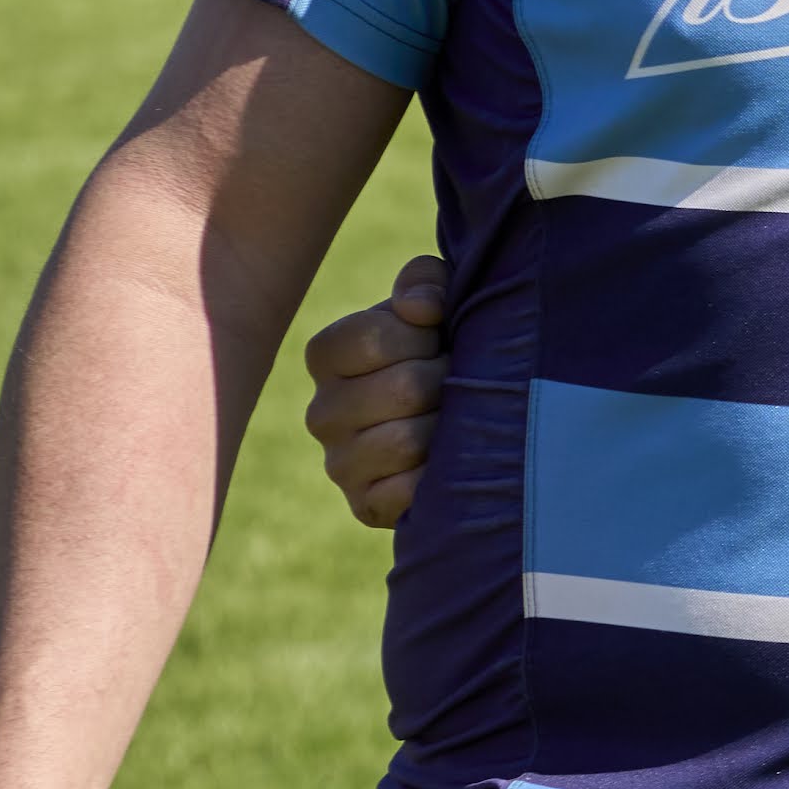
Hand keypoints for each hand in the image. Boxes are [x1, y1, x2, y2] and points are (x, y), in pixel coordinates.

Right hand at [300, 255, 449, 528]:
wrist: (467, 417)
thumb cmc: (445, 345)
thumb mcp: (437, 298)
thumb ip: (425, 281)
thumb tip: (420, 309)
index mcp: (326, 355)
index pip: (370, 337)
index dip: (420, 336)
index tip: (437, 338)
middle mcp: (321, 412)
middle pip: (400, 390)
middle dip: (446, 380)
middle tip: (457, 381)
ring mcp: (339, 463)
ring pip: (406, 441)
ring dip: (449, 426)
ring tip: (457, 417)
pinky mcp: (365, 506)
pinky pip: (406, 494)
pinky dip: (440, 477)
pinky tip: (450, 460)